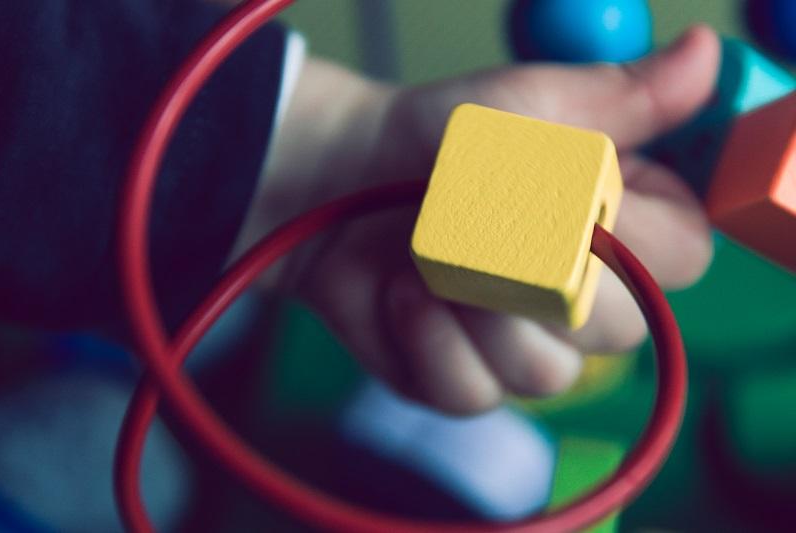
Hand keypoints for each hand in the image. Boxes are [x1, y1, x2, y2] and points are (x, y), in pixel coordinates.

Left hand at [237, 26, 719, 413]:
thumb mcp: (524, 105)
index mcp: (615, 225)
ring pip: (543, 373)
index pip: (680, 258)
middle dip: (544, 280)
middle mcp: (580, 297)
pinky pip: (469, 391)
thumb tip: (701, 55)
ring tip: (431, 257)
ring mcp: (521, 346)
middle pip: (619, 331)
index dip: (638, 236)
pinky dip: (427, 339)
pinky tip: (402, 294)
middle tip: (487, 227)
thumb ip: (615, 97)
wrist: (342, 181)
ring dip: (477, 310)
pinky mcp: (462, 381)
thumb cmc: (435, 138)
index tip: (578, 197)